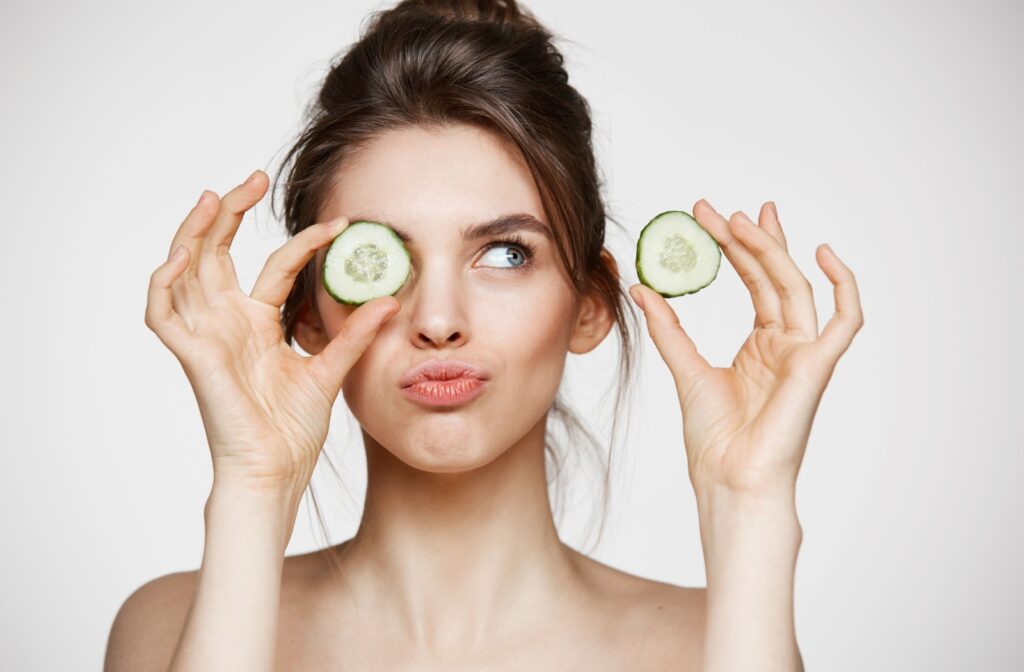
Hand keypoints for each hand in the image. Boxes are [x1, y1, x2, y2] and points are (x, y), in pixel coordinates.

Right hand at [144, 170, 399, 490]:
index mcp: (258, 325)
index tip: (338, 224)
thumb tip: (388, 299)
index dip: (302, 242)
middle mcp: (228, 323)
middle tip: (252, 178)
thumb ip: (354, 335)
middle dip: (229, 213)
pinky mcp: (191, 355)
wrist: (274, 472)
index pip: (274, 267)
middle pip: (217, 253)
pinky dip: (165, 280)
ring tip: (214, 196)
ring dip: (193, 231)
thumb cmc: (293, 431)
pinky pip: (161, 312)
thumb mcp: (329, 370)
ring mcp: (206, 337)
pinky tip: (184, 253)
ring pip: (184, 270)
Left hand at [629, 199, 863, 497]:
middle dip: (750, 240)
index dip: (736, 248)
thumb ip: (669, 328)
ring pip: (796, 288)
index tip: (708, 217)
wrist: (728, 480)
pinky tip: (822, 253)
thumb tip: (642, 288)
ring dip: (773, 251)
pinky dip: (844, 285)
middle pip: (774, 278)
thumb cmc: (714, 441)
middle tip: (718, 209)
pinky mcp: (818, 366)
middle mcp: (786, 346)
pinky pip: (846, 319)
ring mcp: (804, 355)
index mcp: (761, 348)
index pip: (754, 284)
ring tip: (743, 220)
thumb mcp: (685, 370)